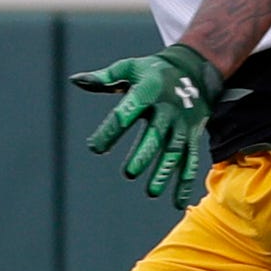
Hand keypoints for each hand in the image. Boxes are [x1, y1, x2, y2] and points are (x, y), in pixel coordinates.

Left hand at [71, 42, 223, 207]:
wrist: (195, 69)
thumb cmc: (153, 71)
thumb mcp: (130, 68)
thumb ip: (104, 78)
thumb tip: (75, 80)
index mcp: (148, 91)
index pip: (127, 111)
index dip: (111, 130)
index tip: (95, 147)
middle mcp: (167, 109)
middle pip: (156, 134)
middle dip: (145, 154)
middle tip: (129, 173)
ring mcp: (181, 124)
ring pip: (174, 151)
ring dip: (164, 171)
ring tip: (151, 191)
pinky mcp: (192, 136)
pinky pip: (190, 160)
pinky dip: (184, 182)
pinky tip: (176, 202)